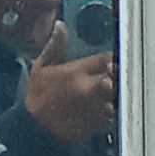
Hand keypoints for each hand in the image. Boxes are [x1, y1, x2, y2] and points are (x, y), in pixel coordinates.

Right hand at [23, 19, 117, 145]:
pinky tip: (111, 110)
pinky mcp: (100, 124)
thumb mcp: (41, 67)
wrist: (34, 129)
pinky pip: (117, 116)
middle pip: (118, 78)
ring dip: (120, 95)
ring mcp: (96, 107)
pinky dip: (117, 112)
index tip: (112, 61)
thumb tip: (60, 26)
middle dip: (120, 76)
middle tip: (117, 78)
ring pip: (120, 97)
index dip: (112, 59)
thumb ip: (55, 46)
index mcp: (76, 72)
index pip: (106, 59)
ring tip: (114, 95)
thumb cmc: (37, 97)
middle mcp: (89, 89)